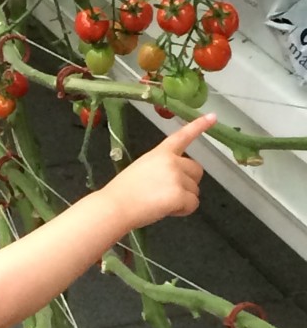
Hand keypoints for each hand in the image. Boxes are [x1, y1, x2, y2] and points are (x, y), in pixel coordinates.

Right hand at [102, 114, 215, 229]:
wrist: (115, 206)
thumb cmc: (123, 192)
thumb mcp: (142, 169)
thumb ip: (161, 168)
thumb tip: (171, 182)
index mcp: (160, 153)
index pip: (182, 136)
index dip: (199, 126)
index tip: (213, 117)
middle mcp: (172, 161)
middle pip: (196, 171)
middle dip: (188, 183)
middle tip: (167, 193)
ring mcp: (177, 177)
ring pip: (194, 190)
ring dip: (183, 198)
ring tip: (160, 202)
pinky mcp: (180, 194)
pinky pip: (193, 204)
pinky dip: (182, 210)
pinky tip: (165, 210)